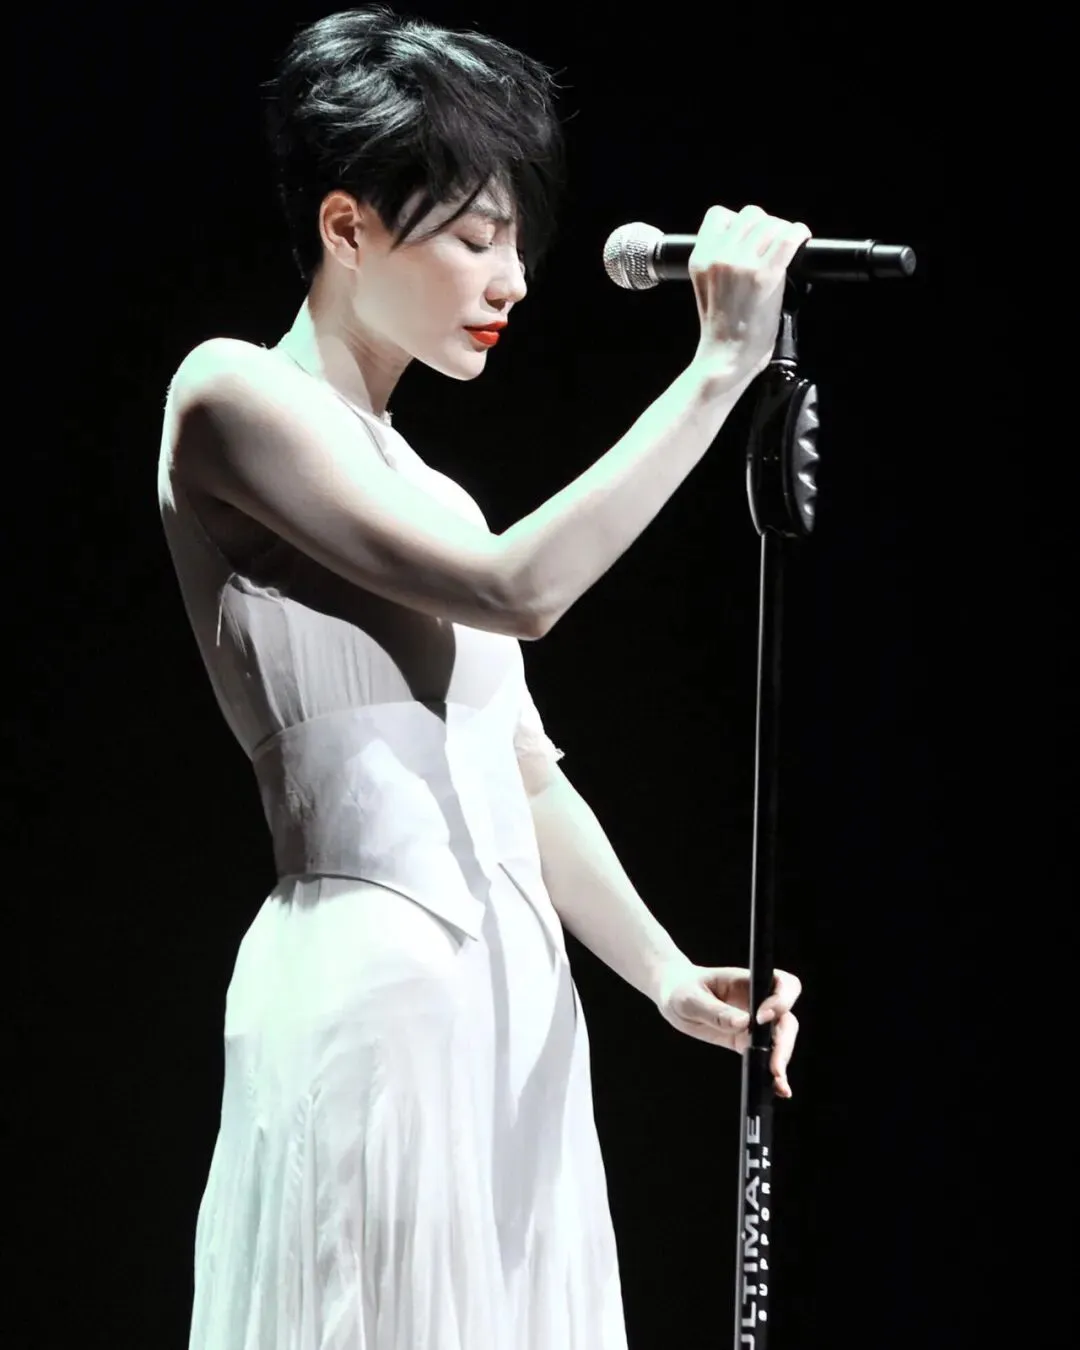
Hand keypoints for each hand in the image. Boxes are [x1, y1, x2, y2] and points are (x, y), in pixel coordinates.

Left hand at [654, 958, 801, 1097]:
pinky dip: (773, 1072)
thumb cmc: (682, 989)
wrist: (674, 998)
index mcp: (748, 982)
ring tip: (777, 1082)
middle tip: (775, 1066)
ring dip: (781, 1060)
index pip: (783, 985)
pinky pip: (765, 1056)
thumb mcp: (691, 998)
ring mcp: (754, 1023)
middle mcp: (758, 1002)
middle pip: (786, 1019)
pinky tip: (778, 1088)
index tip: (761, 1018)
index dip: (781, 1000)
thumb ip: (715, 1011)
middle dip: (784, 1042)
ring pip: (781, 1040)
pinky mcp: (746, 1042)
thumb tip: (742, 1024)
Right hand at [689, 203, 811, 388]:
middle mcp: (719, 256)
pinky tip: (802, 239)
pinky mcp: (765, 275)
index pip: (718, 215)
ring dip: (783, 230)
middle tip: (774, 241)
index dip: (738, 221)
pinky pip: (788, 237)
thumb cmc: (721, 330)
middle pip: (749, 215)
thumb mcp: (706, 288)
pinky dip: (799, 233)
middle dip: (765, 224)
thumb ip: (719, 262)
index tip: (750, 235)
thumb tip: (749, 242)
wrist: (726, 358)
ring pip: (770, 223)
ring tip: (789, 244)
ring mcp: (742, 264)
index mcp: (700, 258)